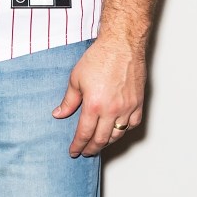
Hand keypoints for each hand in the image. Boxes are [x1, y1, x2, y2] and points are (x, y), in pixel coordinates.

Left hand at [52, 36, 145, 156]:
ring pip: (118, 134)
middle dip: (91, 148)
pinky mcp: (138, 103)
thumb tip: (58, 114)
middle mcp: (112, 110)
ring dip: (107, 142)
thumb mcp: (76, 78)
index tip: (74, 151)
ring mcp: (127, 108)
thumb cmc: (99, 58)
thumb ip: (68, 100)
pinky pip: (132, 124)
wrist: (121, 45)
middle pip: (102, 139)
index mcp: (94, 105)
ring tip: (99, 143)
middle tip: (85, 152)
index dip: (78, 145)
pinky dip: (124, 131)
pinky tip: (117, 130)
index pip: (84, 133)